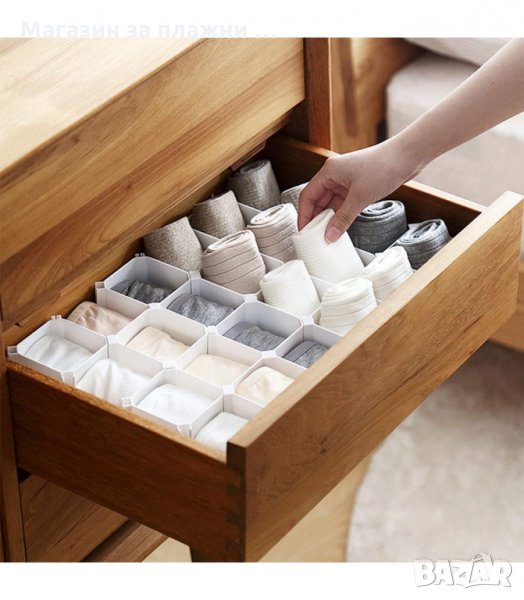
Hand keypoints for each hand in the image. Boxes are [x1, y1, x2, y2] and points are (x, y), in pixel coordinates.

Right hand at [298, 138, 420, 241]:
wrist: (407, 157)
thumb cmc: (384, 167)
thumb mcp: (360, 197)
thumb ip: (343, 218)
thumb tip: (329, 235)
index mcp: (329, 171)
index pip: (308, 196)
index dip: (304, 215)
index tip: (303, 232)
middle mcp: (334, 175)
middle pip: (317, 200)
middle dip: (316, 219)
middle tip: (314, 237)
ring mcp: (345, 181)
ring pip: (330, 204)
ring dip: (329, 219)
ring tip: (327, 236)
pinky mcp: (356, 186)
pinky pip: (342, 204)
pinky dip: (340, 215)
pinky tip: (339, 227)